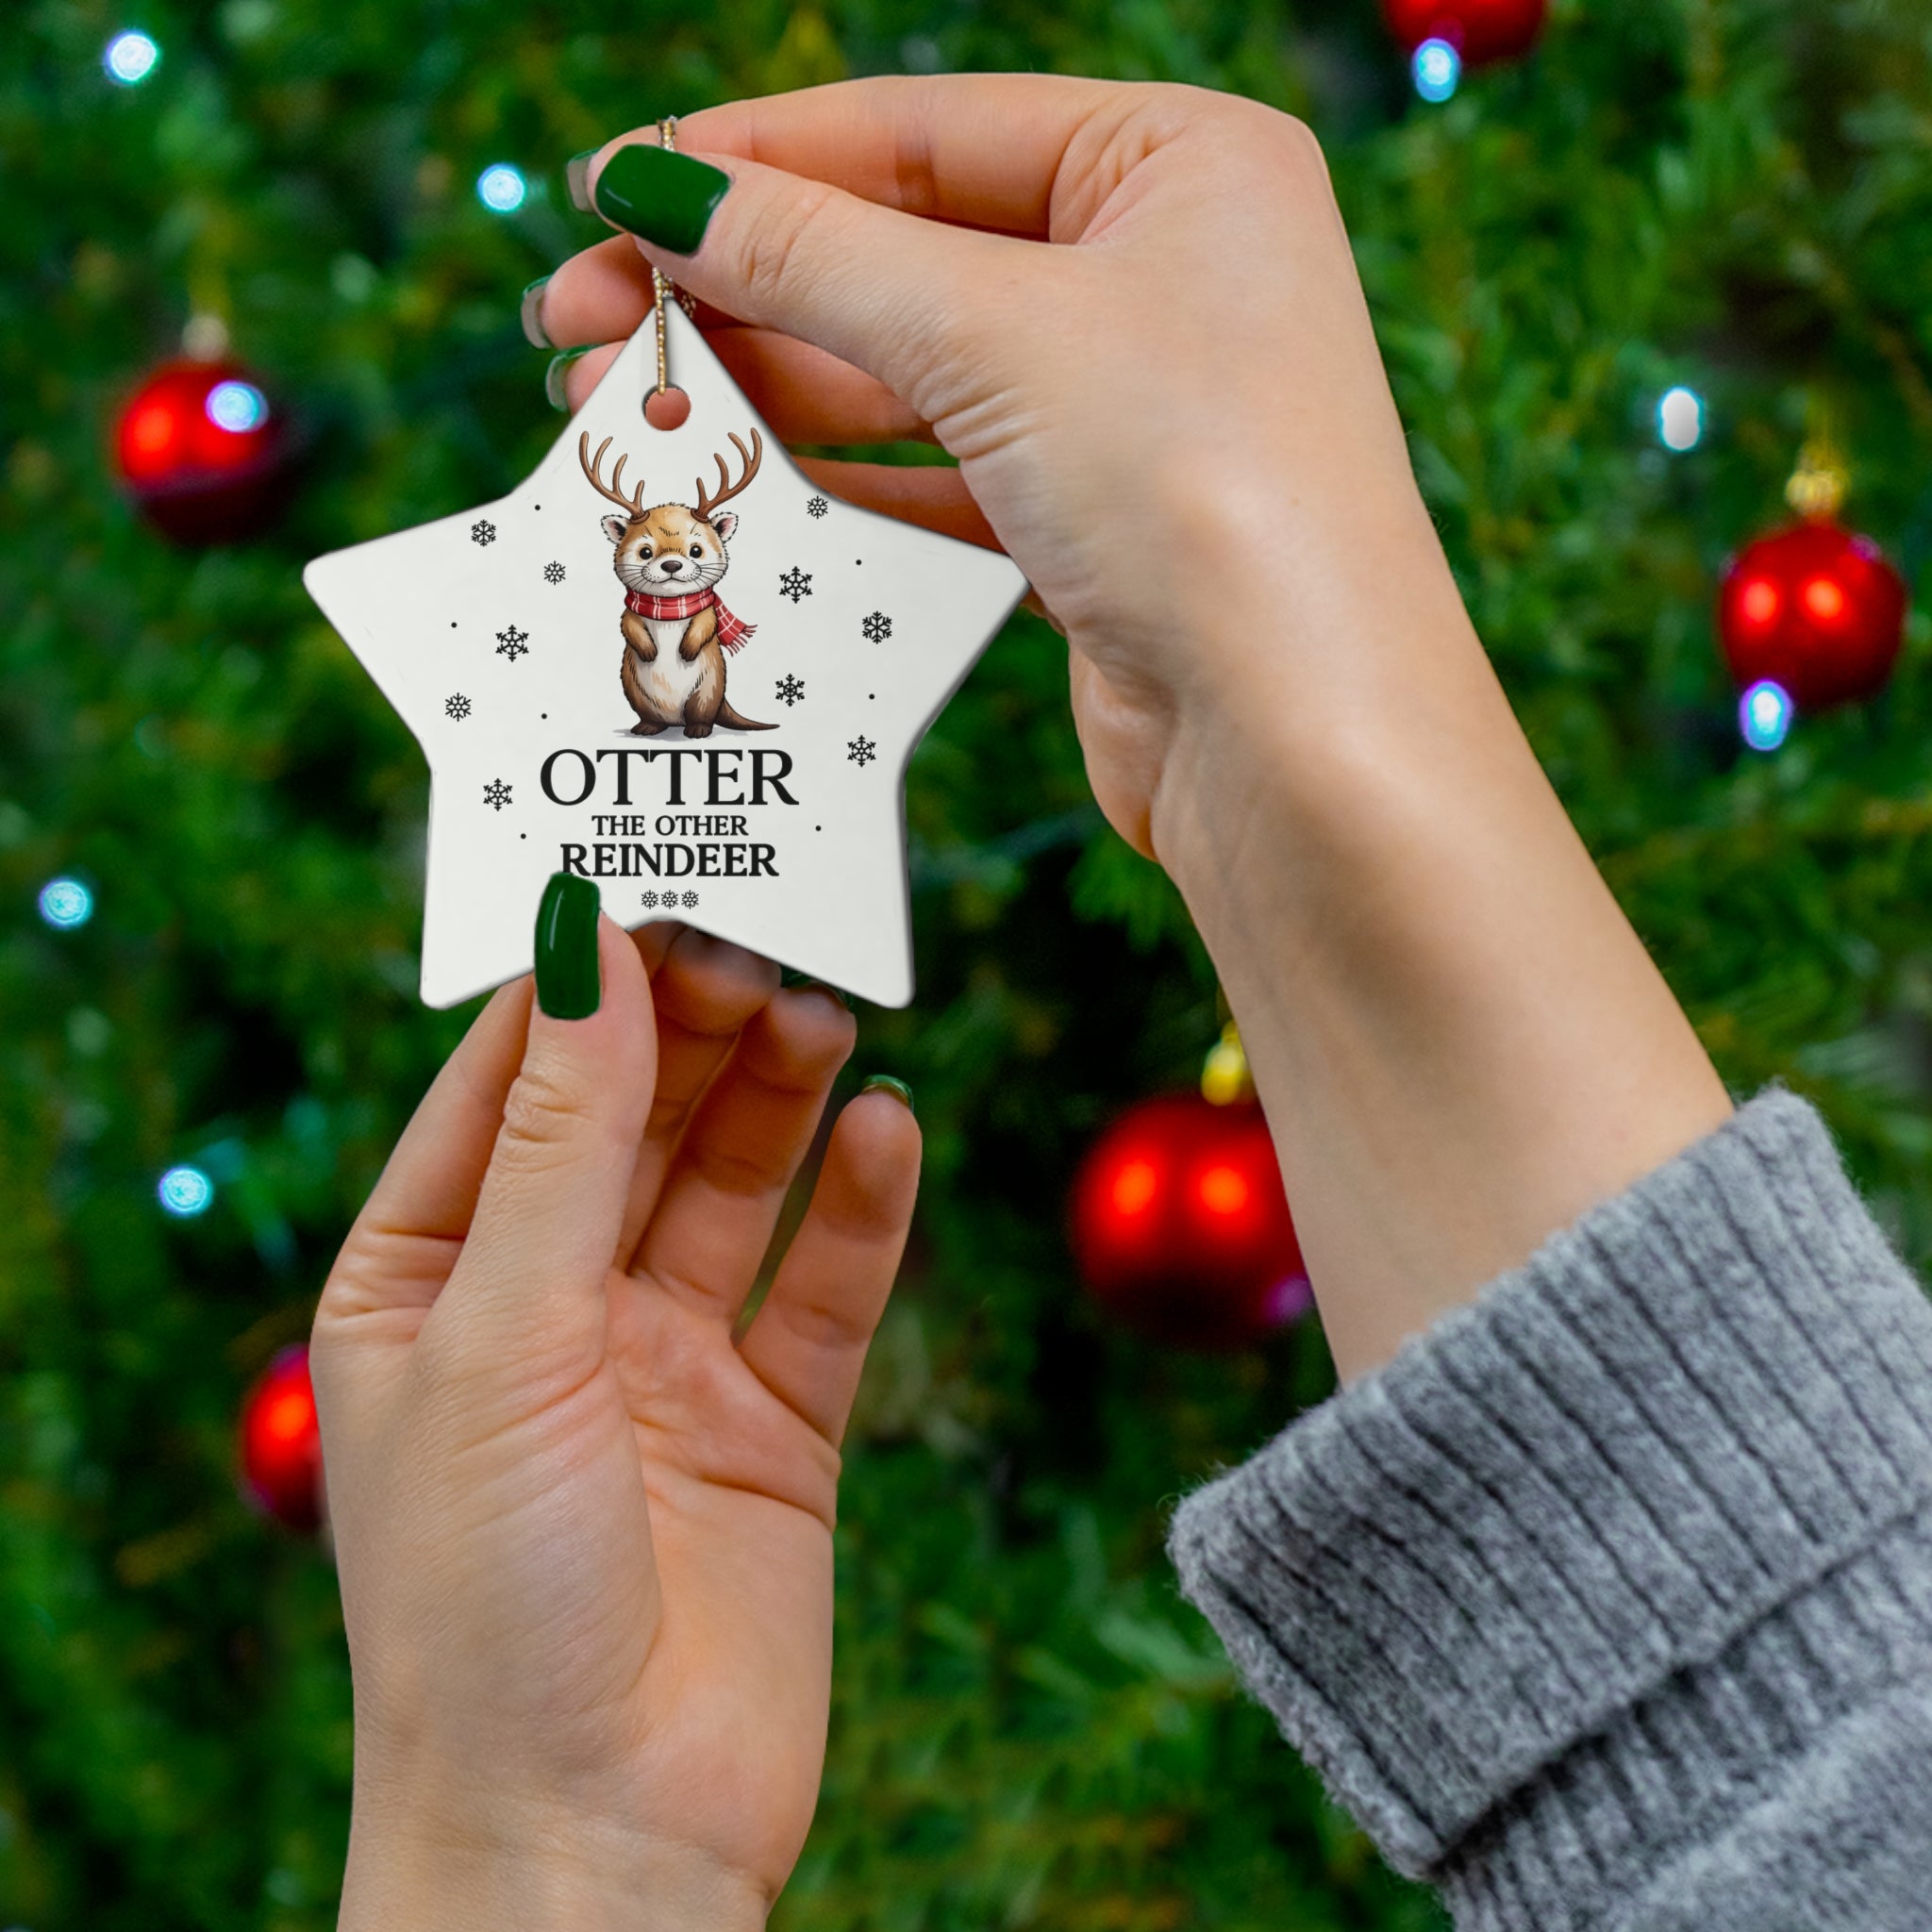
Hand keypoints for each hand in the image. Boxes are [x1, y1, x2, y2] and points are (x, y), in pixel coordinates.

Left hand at [311, 918, 918, 1929]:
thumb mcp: (499, 1336)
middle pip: (631, 1120)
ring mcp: (665, 1367)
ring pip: (733, 1184)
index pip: (503, 1086)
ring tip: (824, 1012)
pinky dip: (861, 1207)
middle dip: (690, 1028)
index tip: (648, 879)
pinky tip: (890, 1130)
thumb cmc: (484, 1602)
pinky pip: (824, 1288)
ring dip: (778, 1096)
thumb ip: (558, 1140)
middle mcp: (545, 1311)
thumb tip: (584, 947)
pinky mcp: (774, 1427)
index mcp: (425, 1283)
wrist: (596, 1839)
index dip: (574, 984)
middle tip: (761, 937)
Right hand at [536, 75, 1451, 860]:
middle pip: (902, 252)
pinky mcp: (1097, 529)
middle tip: (577, 323)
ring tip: (622, 412)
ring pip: (909, 374)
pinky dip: (835, 483)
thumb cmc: (1200, 490)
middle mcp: (1164, 272)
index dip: (751, 160)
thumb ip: (815, 255)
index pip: (920, 130)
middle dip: (736, 288)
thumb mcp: (993, 333)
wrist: (1299, 742)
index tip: (608, 191)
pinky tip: (735, 490)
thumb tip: (655, 190)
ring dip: (765, 392)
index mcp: (1180, 163)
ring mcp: (1131, 407)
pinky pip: (937, 479)